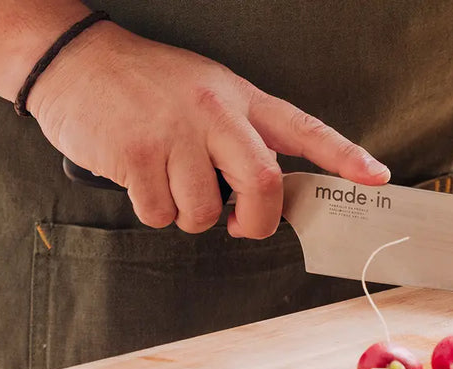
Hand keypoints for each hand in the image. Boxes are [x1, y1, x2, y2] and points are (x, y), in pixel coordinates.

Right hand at [28, 20, 390, 237]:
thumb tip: (261, 190)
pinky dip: (152, 212)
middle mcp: (214, 114)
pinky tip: (139, 179)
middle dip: (254, 222)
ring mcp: (175, 134)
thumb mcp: (204, 90)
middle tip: (238, 224)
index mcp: (238, 98)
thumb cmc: (143, 83)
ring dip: (189, 217)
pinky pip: (160, 214)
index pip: (303, 128)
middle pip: (262, 186)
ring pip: (203, 213)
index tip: (376, 177)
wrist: (76, 60)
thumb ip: (237, 132)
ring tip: (169, 183)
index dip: (343, 156)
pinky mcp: (136, 156)